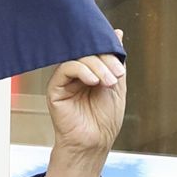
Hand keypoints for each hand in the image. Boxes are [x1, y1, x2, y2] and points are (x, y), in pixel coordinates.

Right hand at [44, 31, 125, 176]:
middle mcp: (77, 72)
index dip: (109, 53)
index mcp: (90, 70)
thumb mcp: (117, 85)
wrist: (95, 142)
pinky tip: (94, 82)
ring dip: (97, 67)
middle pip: (89, 51)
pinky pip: (67, 68)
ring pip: (79, 57)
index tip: (121, 68)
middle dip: (105, 60)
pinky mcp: (56, 87)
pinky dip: (83, 70)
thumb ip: (116, 61)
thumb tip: (117, 33)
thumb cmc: (105, 120)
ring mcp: (65, 79)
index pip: (97, 50)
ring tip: (108, 83)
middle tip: (116, 75)